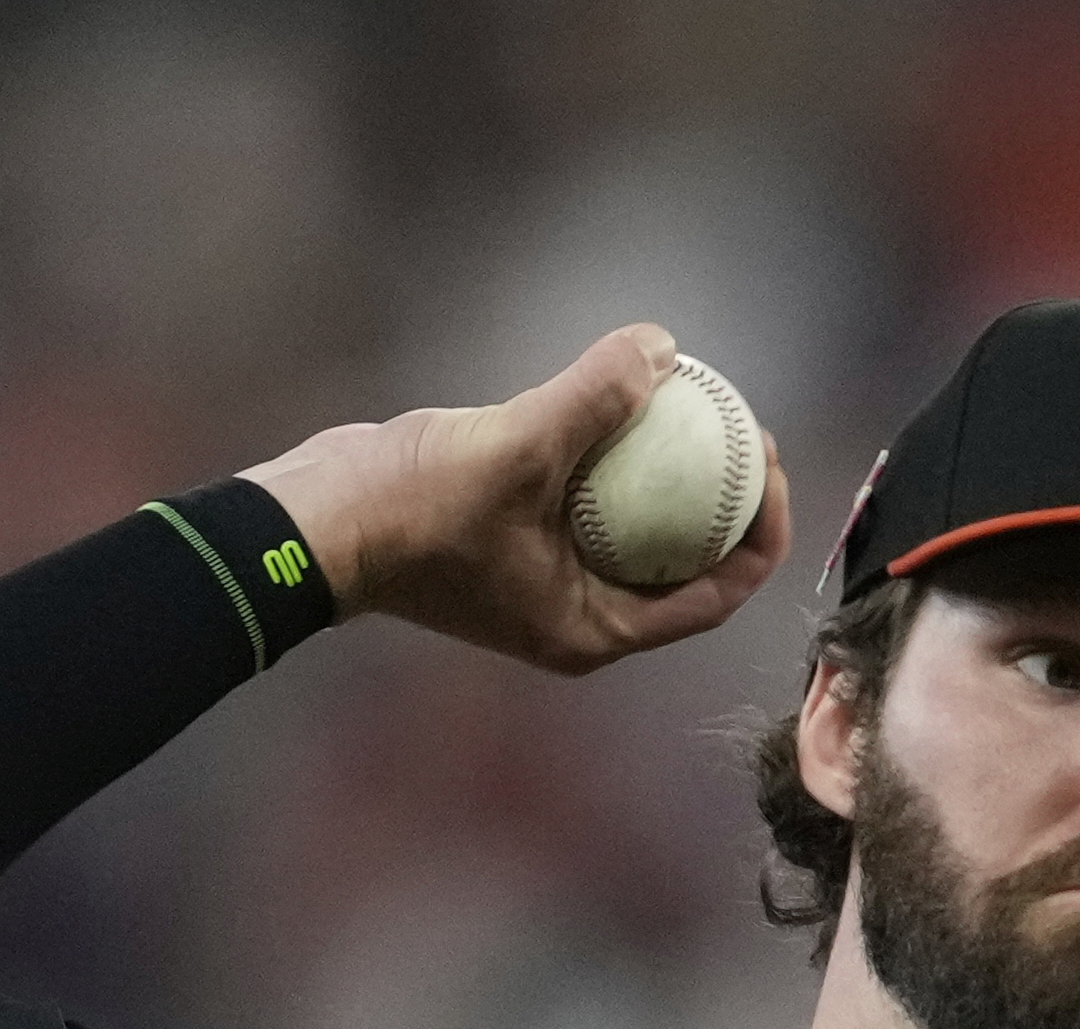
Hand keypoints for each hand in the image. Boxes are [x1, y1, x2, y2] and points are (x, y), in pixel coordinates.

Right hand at [240, 323, 793, 674]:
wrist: (313, 522)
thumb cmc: (411, 511)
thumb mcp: (517, 447)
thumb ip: (594, 399)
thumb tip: (662, 347)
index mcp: (596, 630)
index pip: (717, 593)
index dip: (761, 529)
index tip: (766, 458)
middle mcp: (580, 613)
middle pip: (688, 559)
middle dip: (725, 493)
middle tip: (742, 420)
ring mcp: (548, 576)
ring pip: (638, 523)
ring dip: (670, 467)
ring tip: (694, 396)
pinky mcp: (517, 535)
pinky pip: (590, 494)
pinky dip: (612, 452)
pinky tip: (625, 390)